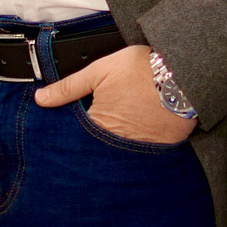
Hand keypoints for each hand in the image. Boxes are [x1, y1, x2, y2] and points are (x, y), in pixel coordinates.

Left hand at [34, 44, 197, 144]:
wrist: (185, 74)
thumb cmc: (143, 69)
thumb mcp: (100, 70)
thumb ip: (69, 87)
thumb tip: (41, 99)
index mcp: (100, 125)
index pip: (74, 141)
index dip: (69, 136)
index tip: (63, 137)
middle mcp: (118, 142)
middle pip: (95, 152)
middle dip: (89, 150)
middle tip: (87, 146)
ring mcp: (140, 148)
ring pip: (117, 156)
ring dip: (111, 152)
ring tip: (112, 140)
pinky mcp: (159, 149)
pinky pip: (140, 154)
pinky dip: (134, 149)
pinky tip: (134, 136)